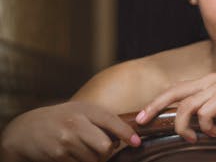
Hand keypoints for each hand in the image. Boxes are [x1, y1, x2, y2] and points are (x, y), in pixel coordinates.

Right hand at [1, 101, 140, 161]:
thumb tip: (124, 138)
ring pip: (93, 159)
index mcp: (85, 109)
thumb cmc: (61, 120)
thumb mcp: (80, 112)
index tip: (136, 142)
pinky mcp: (58, 154)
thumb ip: (101, 121)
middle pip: (105, 146)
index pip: (112, 121)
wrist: (26, 130)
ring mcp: (66, 139)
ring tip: (82, 150)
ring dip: (92, 159)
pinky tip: (71, 155)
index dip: (126, 133)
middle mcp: (76, 123)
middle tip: (102, 150)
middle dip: (107, 152)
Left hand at [135, 70, 215, 142]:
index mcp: (206, 80)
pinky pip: (205, 114)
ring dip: (183, 126)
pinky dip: (205, 127)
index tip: (144, 113)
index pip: (176, 88)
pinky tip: (214, 133)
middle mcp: (207, 82)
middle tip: (141, 121)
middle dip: (153, 107)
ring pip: (185, 107)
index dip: (158, 100)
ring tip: (191, 138)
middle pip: (172, 93)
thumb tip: (201, 119)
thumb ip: (213, 101)